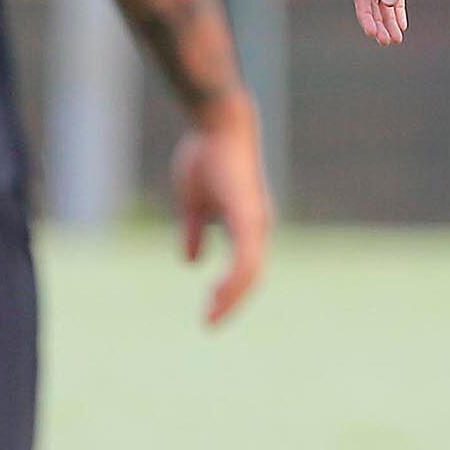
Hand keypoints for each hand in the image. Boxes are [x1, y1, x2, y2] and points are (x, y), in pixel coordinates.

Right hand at [173, 93, 271, 324]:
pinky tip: (220, 293)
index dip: (228, 292)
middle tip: (209, 324)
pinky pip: (246, 256)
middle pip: (250, 277)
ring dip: (231, 297)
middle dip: (230, 303)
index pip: (244, 269)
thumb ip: (195, 232)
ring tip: (212, 315)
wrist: (217, 126)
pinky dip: (234, 279)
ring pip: (251, 272)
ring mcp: (255, 222)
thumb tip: (192, 262)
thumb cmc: (208, 158)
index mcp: (246, 226)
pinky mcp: (248, 216)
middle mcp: (257, 227)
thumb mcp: (194, 204)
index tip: (209, 310)